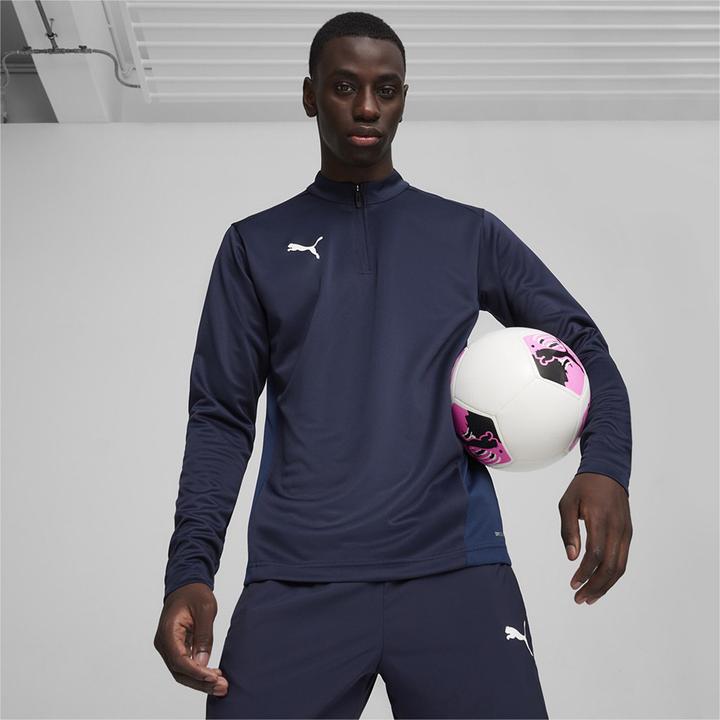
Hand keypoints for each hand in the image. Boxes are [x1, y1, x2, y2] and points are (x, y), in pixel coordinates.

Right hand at [154, 582, 228, 696]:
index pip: (179, 660)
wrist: (187, 585)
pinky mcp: (176, 648)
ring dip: (200, 681)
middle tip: (222, 687)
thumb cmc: (195, 593)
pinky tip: (214, 676)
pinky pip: (185, 665)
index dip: (196, 672)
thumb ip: (204, 635)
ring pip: (182, 672)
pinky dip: (199, 672)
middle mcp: (164, 643)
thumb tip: (202, 662)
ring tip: (221, 685)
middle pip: (179, 672)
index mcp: (167, 632)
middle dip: (200, 682)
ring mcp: (168, 647)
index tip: (213, 677)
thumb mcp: (205, 609)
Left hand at [558, 472, 632, 604]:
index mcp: (600, 520)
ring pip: (620, 567)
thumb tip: (571, 557)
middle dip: (595, 586)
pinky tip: (599, 582)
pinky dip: (612, 575)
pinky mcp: (628, 534)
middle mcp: (617, 529)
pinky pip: (622, 560)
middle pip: (610, 567)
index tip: (573, 584)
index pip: (596, 554)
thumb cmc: (583, 487)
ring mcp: (625, 532)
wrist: (607, 472)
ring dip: (605, 585)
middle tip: (580, 599)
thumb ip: (568, 530)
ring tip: (589, 597)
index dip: (585, 573)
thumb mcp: (567, 503)